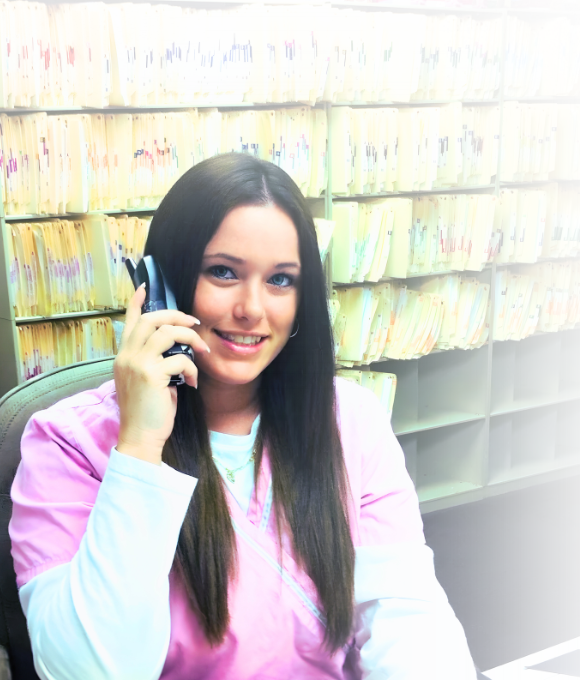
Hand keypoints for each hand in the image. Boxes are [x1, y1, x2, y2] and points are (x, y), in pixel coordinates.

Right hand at [113, 284, 209, 464]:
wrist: (140, 438)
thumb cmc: (147, 412)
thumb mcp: (146, 381)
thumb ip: (154, 361)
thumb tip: (176, 349)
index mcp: (124, 357)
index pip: (129, 322)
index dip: (137, 302)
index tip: (146, 287)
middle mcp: (127, 356)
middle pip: (151, 319)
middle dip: (176, 315)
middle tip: (193, 322)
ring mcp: (137, 363)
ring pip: (168, 332)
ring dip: (191, 338)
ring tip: (202, 351)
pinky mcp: (151, 374)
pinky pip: (180, 360)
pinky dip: (192, 369)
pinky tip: (194, 384)